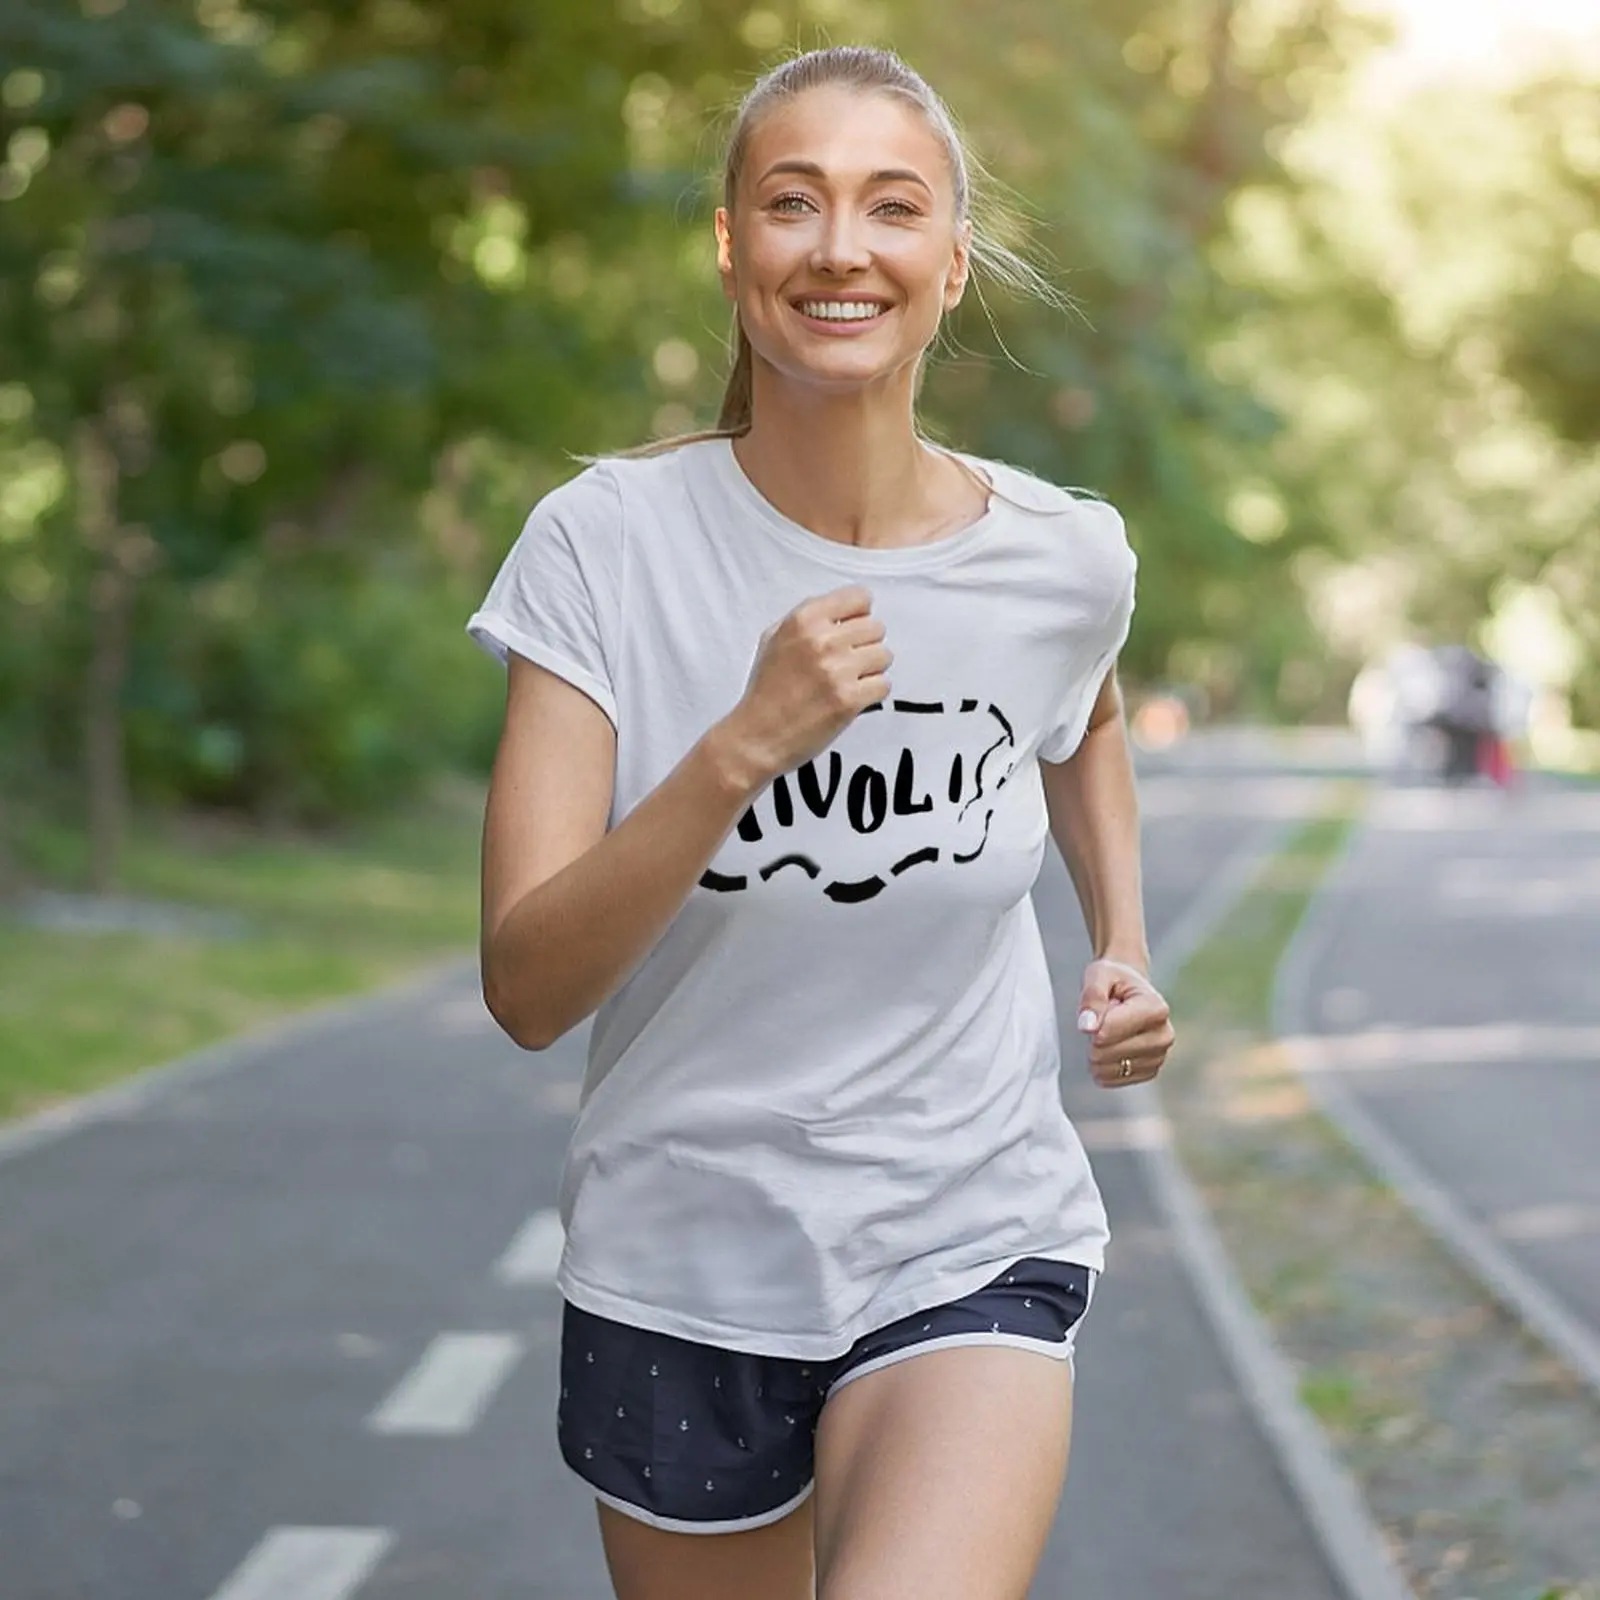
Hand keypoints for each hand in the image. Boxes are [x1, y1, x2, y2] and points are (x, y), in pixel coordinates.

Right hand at [719, 586, 891, 782]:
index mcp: (804, 620)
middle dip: (865, 645)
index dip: (859, 615)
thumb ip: (809, 619)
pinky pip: (884, 685)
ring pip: (884, 655)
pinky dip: (871, 694)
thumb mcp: (774, 639)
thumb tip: (845, 612)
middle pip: (876, 628)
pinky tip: (850, 699)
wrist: (757, 737)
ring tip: (848, 682)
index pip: (860, 597)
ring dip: (871, 670)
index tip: (851, 631)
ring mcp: (838, 670)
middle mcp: (822, 641)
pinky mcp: (849, 699)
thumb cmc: (766, 690)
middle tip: (846, 664)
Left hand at [1077, 958, 1173, 1088]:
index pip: (1107, 1030)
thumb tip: (1087, 1026)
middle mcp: (1164, 1035)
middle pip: (1104, 1052)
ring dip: (1096, 1051)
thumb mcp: (1099, 975)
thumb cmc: (1114, 980)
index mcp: (1156, 1008)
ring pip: (1105, 1069)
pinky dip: (1101, 1065)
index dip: (1091, 1021)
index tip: (1098, 1008)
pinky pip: (1109, 1079)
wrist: (1131, 991)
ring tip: (1109, 1031)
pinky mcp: (1149, 1072)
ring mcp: (1159, 1057)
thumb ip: (1092, 997)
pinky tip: (1111, 1047)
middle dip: (1093, 1037)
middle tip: (1104, 1019)